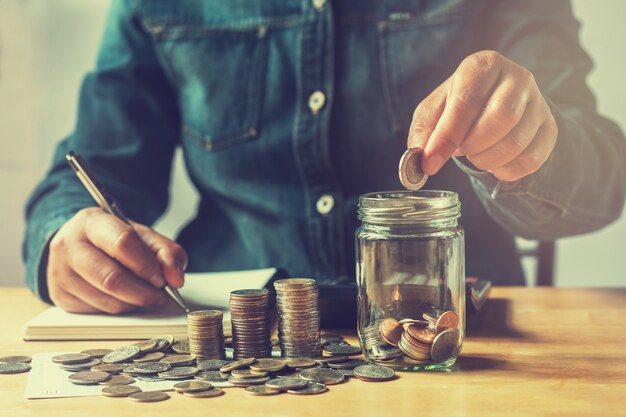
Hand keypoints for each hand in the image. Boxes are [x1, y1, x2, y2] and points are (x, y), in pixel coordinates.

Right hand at [47, 207, 187, 313]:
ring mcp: (60, 273)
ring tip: (147, 295)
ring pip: (108, 300)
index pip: (122, 243)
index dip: (147, 265)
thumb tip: (176, 279)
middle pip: (112, 278)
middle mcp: (69, 246)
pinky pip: (99, 311)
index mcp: (91, 221)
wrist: (80, 244)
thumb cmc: (114, 239)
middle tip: (163, 297)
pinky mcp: (60, 296)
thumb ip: (167, 252)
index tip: (164, 280)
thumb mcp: (143, 236)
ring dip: (135, 303)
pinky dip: (121, 308)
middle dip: (145, 293)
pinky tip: (126, 298)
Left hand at [408, 50, 557, 181]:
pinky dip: (505, 171)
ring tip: (475, 154)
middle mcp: (517, 77)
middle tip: (461, 151)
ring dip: (487, 160)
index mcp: (483, 65)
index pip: (467, 102)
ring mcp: (539, 102)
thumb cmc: (459, 105)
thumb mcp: (435, 110)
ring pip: (516, 142)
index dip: (447, 137)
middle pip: (500, 118)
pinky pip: (531, 159)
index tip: (430, 163)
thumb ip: (424, 131)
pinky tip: (494, 163)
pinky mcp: (549, 128)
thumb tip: (422, 159)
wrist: (495, 102)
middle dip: (473, 146)